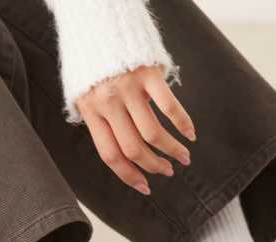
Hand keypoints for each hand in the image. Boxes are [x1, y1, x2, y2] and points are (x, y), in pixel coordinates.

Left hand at [77, 65, 195, 195]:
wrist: (97, 21)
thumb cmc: (92, 62)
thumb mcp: (84, 94)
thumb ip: (99, 121)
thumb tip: (121, 154)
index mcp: (91, 111)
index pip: (111, 155)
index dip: (129, 176)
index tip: (145, 186)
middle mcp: (109, 102)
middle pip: (135, 148)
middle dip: (154, 166)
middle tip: (167, 171)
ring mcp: (129, 88)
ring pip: (154, 133)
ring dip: (172, 150)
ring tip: (183, 157)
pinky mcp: (148, 73)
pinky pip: (170, 106)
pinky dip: (184, 124)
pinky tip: (190, 134)